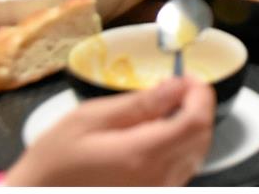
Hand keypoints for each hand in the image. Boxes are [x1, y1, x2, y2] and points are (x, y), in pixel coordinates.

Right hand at [5, 76, 214, 186]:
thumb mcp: (90, 118)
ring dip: (190, 125)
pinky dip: (180, 145)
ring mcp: (158, 190)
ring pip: (196, 153)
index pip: (196, 121)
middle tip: (176, 86)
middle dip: (197, 106)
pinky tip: (159, 132)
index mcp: (142, 154)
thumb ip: (139, 103)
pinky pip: (182, 169)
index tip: (188, 76)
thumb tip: (175, 85)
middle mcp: (158, 178)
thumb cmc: (56, 159)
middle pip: (202, 137)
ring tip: (165, 107)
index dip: (200, 94)